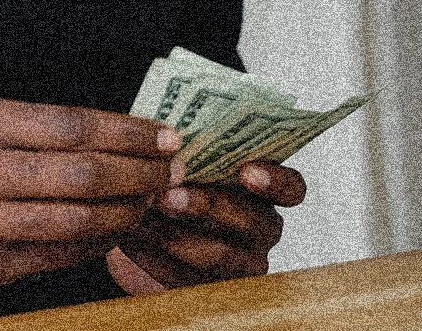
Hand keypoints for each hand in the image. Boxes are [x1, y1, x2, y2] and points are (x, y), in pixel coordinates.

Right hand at [0, 99, 180, 292]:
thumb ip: (54, 131)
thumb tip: (136, 137)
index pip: (71, 124)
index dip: (126, 132)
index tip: (165, 137)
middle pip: (79, 172)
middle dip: (137, 173)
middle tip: (170, 172)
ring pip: (76, 218)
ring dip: (126, 211)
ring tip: (151, 201)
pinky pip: (61, 254)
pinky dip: (99, 241)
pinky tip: (119, 228)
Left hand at [106, 161, 305, 294]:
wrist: (156, 221)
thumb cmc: (182, 177)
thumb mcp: (193, 158)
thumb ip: (194, 147)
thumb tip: (169, 133)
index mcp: (266, 190)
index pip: (292, 188)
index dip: (274, 181)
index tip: (246, 171)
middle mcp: (262, 228)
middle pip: (251, 221)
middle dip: (208, 206)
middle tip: (169, 194)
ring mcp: (241, 263)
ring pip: (218, 256)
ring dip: (175, 235)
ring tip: (142, 215)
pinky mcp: (209, 289)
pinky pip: (185, 279)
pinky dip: (153, 257)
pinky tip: (130, 238)